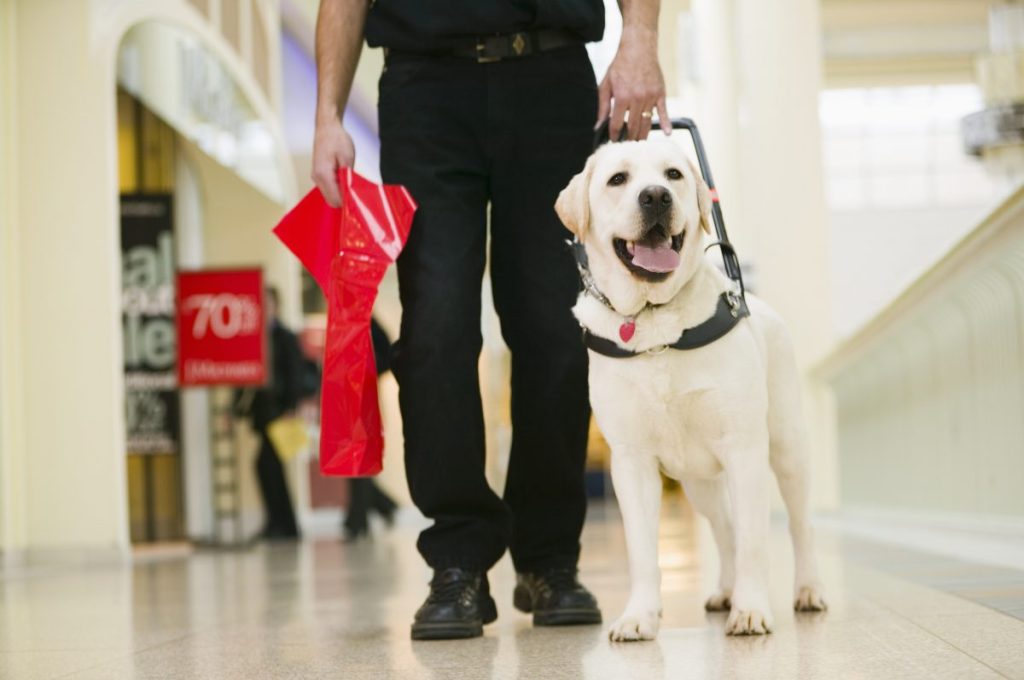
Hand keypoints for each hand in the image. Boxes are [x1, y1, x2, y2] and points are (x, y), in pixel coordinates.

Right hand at [312, 115, 355, 206]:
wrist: (327, 127)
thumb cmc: (336, 139)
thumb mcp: (347, 158)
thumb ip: (348, 177)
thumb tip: (350, 193)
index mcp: (323, 174)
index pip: (335, 199)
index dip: (347, 202)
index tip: (358, 200)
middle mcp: (317, 178)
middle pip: (331, 201)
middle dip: (344, 199)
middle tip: (356, 192)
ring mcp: (316, 177)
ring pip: (329, 196)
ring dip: (340, 193)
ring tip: (351, 183)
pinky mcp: (318, 175)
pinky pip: (328, 188)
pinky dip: (337, 188)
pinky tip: (345, 180)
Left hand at [597, 25, 670, 140]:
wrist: (639, 48)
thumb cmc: (620, 66)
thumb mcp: (606, 84)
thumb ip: (602, 106)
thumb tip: (598, 125)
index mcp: (621, 97)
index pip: (617, 124)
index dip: (614, 135)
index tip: (613, 141)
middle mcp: (636, 99)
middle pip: (633, 127)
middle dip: (629, 139)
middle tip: (626, 146)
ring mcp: (650, 97)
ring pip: (647, 122)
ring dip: (643, 135)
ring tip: (638, 144)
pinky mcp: (660, 94)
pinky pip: (663, 112)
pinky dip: (666, 123)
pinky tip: (666, 133)